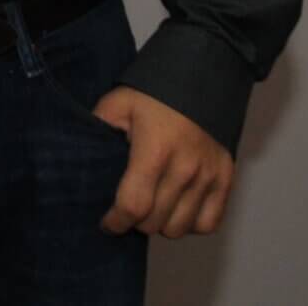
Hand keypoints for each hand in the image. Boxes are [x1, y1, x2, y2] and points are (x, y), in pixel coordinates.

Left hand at [94, 86, 233, 237]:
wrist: (200, 79)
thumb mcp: (117, 104)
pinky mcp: (226, 179)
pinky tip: (178, 208)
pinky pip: (208, 223)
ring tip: (153, 208)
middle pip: (155, 222)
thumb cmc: (153, 94)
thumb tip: (80, 155)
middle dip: (135, 222)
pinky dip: (191, 224)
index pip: (134, 205)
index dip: (116, 221)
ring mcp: (208, 176)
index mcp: (154, 150)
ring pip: (180, 228)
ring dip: (162, 224)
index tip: (107, 223)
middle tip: (128, 209)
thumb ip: (97, 130)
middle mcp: (185, 168)